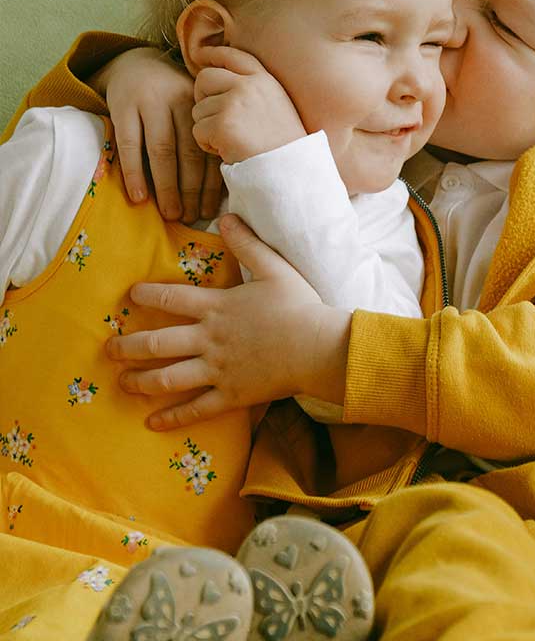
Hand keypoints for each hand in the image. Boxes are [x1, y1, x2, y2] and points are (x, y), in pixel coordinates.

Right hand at [94, 47, 222, 222]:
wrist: (134, 64)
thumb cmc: (171, 97)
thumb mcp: (192, 107)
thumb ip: (204, 136)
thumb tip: (217, 189)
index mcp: (202, 104)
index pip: (209, 148)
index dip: (211, 182)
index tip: (211, 209)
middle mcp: (179, 101)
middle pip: (189, 152)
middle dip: (191, 190)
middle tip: (191, 217)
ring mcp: (149, 102)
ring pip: (162, 151)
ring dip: (167, 186)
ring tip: (170, 214)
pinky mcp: (123, 107)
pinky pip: (129, 145)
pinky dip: (134, 173)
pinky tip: (138, 197)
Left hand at [106, 215, 350, 429]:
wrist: (318, 347)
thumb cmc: (299, 306)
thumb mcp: (274, 267)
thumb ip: (247, 243)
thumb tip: (227, 217)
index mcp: (217, 307)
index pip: (171, 297)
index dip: (147, 293)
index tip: (130, 294)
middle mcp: (209, 340)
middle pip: (157, 343)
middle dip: (128, 346)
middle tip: (108, 349)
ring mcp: (217, 370)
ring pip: (168, 378)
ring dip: (140, 381)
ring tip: (122, 382)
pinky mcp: (230, 395)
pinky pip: (195, 409)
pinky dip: (173, 417)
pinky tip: (153, 423)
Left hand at [192, 47, 306, 163]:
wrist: (290, 170)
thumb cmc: (283, 145)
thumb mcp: (277, 106)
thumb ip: (253, 90)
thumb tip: (218, 82)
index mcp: (265, 80)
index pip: (233, 55)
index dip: (213, 54)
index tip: (199, 55)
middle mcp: (249, 86)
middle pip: (205, 78)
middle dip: (201, 97)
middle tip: (213, 117)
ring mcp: (234, 103)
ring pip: (199, 109)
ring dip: (208, 128)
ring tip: (231, 140)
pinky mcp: (222, 124)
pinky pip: (198, 130)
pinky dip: (207, 144)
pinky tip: (227, 150)